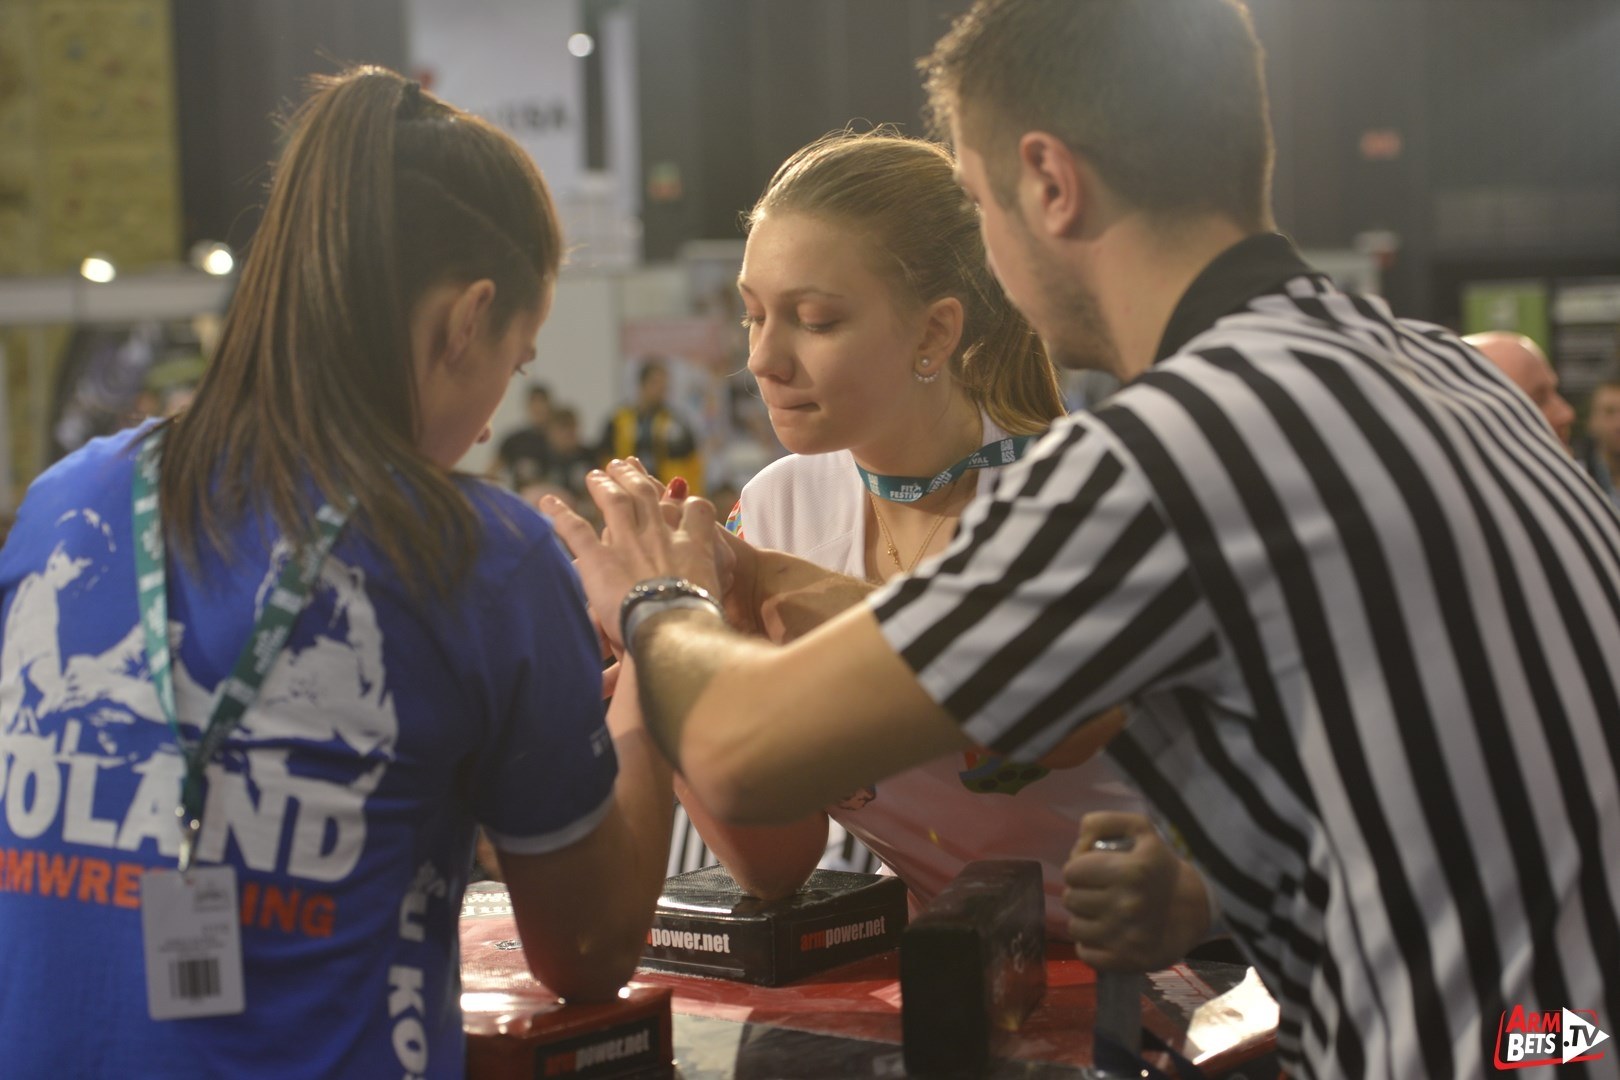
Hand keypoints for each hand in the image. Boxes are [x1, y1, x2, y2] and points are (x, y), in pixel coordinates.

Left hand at [541, 458, 720, 647]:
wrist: (674, 631)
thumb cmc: (698, 625)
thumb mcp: (713, 601)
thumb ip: (707, 594)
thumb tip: (704, 613)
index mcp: (692, 547)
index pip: (696, 511)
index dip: (689, 503)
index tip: (682, 500)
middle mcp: (660, 537)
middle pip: (647, 495)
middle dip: (634, 478)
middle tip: (623, 467)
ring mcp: (628, 544)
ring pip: (615, 501)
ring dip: (604, 484)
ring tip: (595, 475)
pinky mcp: (598, 559)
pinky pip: (575, 530)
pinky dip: (559, 514)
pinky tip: (547, 501)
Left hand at [1063, 811, 1211, 971]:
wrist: (1194, 910)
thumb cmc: (1159, 867)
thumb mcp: (1141, 831)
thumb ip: (1104, 822)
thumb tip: (1079, 842)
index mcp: (1131, 871)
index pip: (1072, 871)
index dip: (1080, 869)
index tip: (1095, 872)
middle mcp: (1128, 905)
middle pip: (1070, 899)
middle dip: (1081, 892)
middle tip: (1100, 892)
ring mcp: (1127, 937)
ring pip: (1074, 927)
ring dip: (1084, 919)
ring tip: (1103, 913)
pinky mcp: (1126, 962)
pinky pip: (1085, 954)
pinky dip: (1091, 944)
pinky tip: (1107, 934)